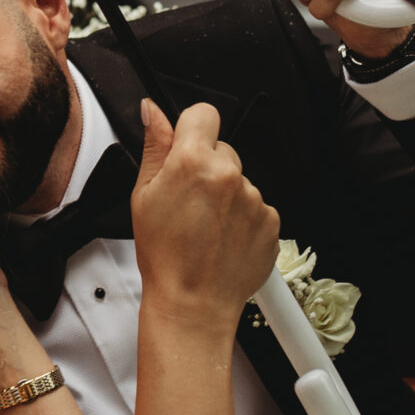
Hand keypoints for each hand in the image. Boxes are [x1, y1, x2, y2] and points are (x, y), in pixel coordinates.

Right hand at [130, 100, 278, 329]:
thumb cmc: (165, 255)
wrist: (193, 302)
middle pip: (222, 150)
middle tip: (189, 202)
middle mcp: (228, 175)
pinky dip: (243, 218)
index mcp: (193, 162)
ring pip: (239, 180)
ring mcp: (254, 199)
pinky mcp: (271, 220)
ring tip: (205, 227)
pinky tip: (223, 238)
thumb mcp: (143, 195)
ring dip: (226, 195)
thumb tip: (153, 111)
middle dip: (207, 168)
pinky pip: (256, 206)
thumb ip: (154, 145)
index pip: (203, 114)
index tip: (186, 148)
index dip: (191, 129)